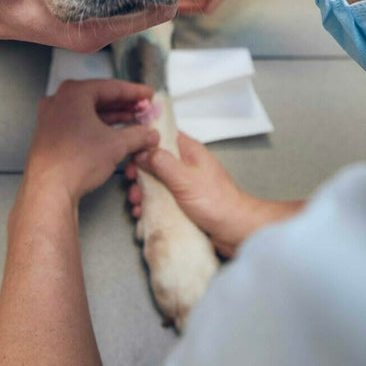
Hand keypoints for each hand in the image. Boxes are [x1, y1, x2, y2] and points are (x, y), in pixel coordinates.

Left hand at [25, 80, 159, 203]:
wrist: (49, 190)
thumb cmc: (76, 161)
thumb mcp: (117, 144)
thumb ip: (139, 135)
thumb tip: (149, 134)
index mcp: (73, 93)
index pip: (112, 87)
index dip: (135, 92)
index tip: (148, 95)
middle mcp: (58, 101)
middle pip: (99, 98)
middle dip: (124, 105)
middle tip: (144, 109)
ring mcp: (51, 119)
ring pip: (88, 112)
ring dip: (112, 117)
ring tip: (133, 122)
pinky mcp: (50, 136)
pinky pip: (78, 125)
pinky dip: (97, 128)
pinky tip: (113, 136)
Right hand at [127, 131, 301, 256]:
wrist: (234, 230)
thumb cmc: (217, 202)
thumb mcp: (184, 178)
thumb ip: (161, 162)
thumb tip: (142, 151)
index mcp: (190, 151)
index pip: (163, 135)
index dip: (145, 142)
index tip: (131, 152)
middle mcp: (186, 165)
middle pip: (155, 160)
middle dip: (139, 172)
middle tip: (131, 181)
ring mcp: (184, 183)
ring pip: (156, 181)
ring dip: (142, 191)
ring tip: (136, 202)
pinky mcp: (183, 201)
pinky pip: (161, 198)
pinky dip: (150, 203)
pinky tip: (143, 212)